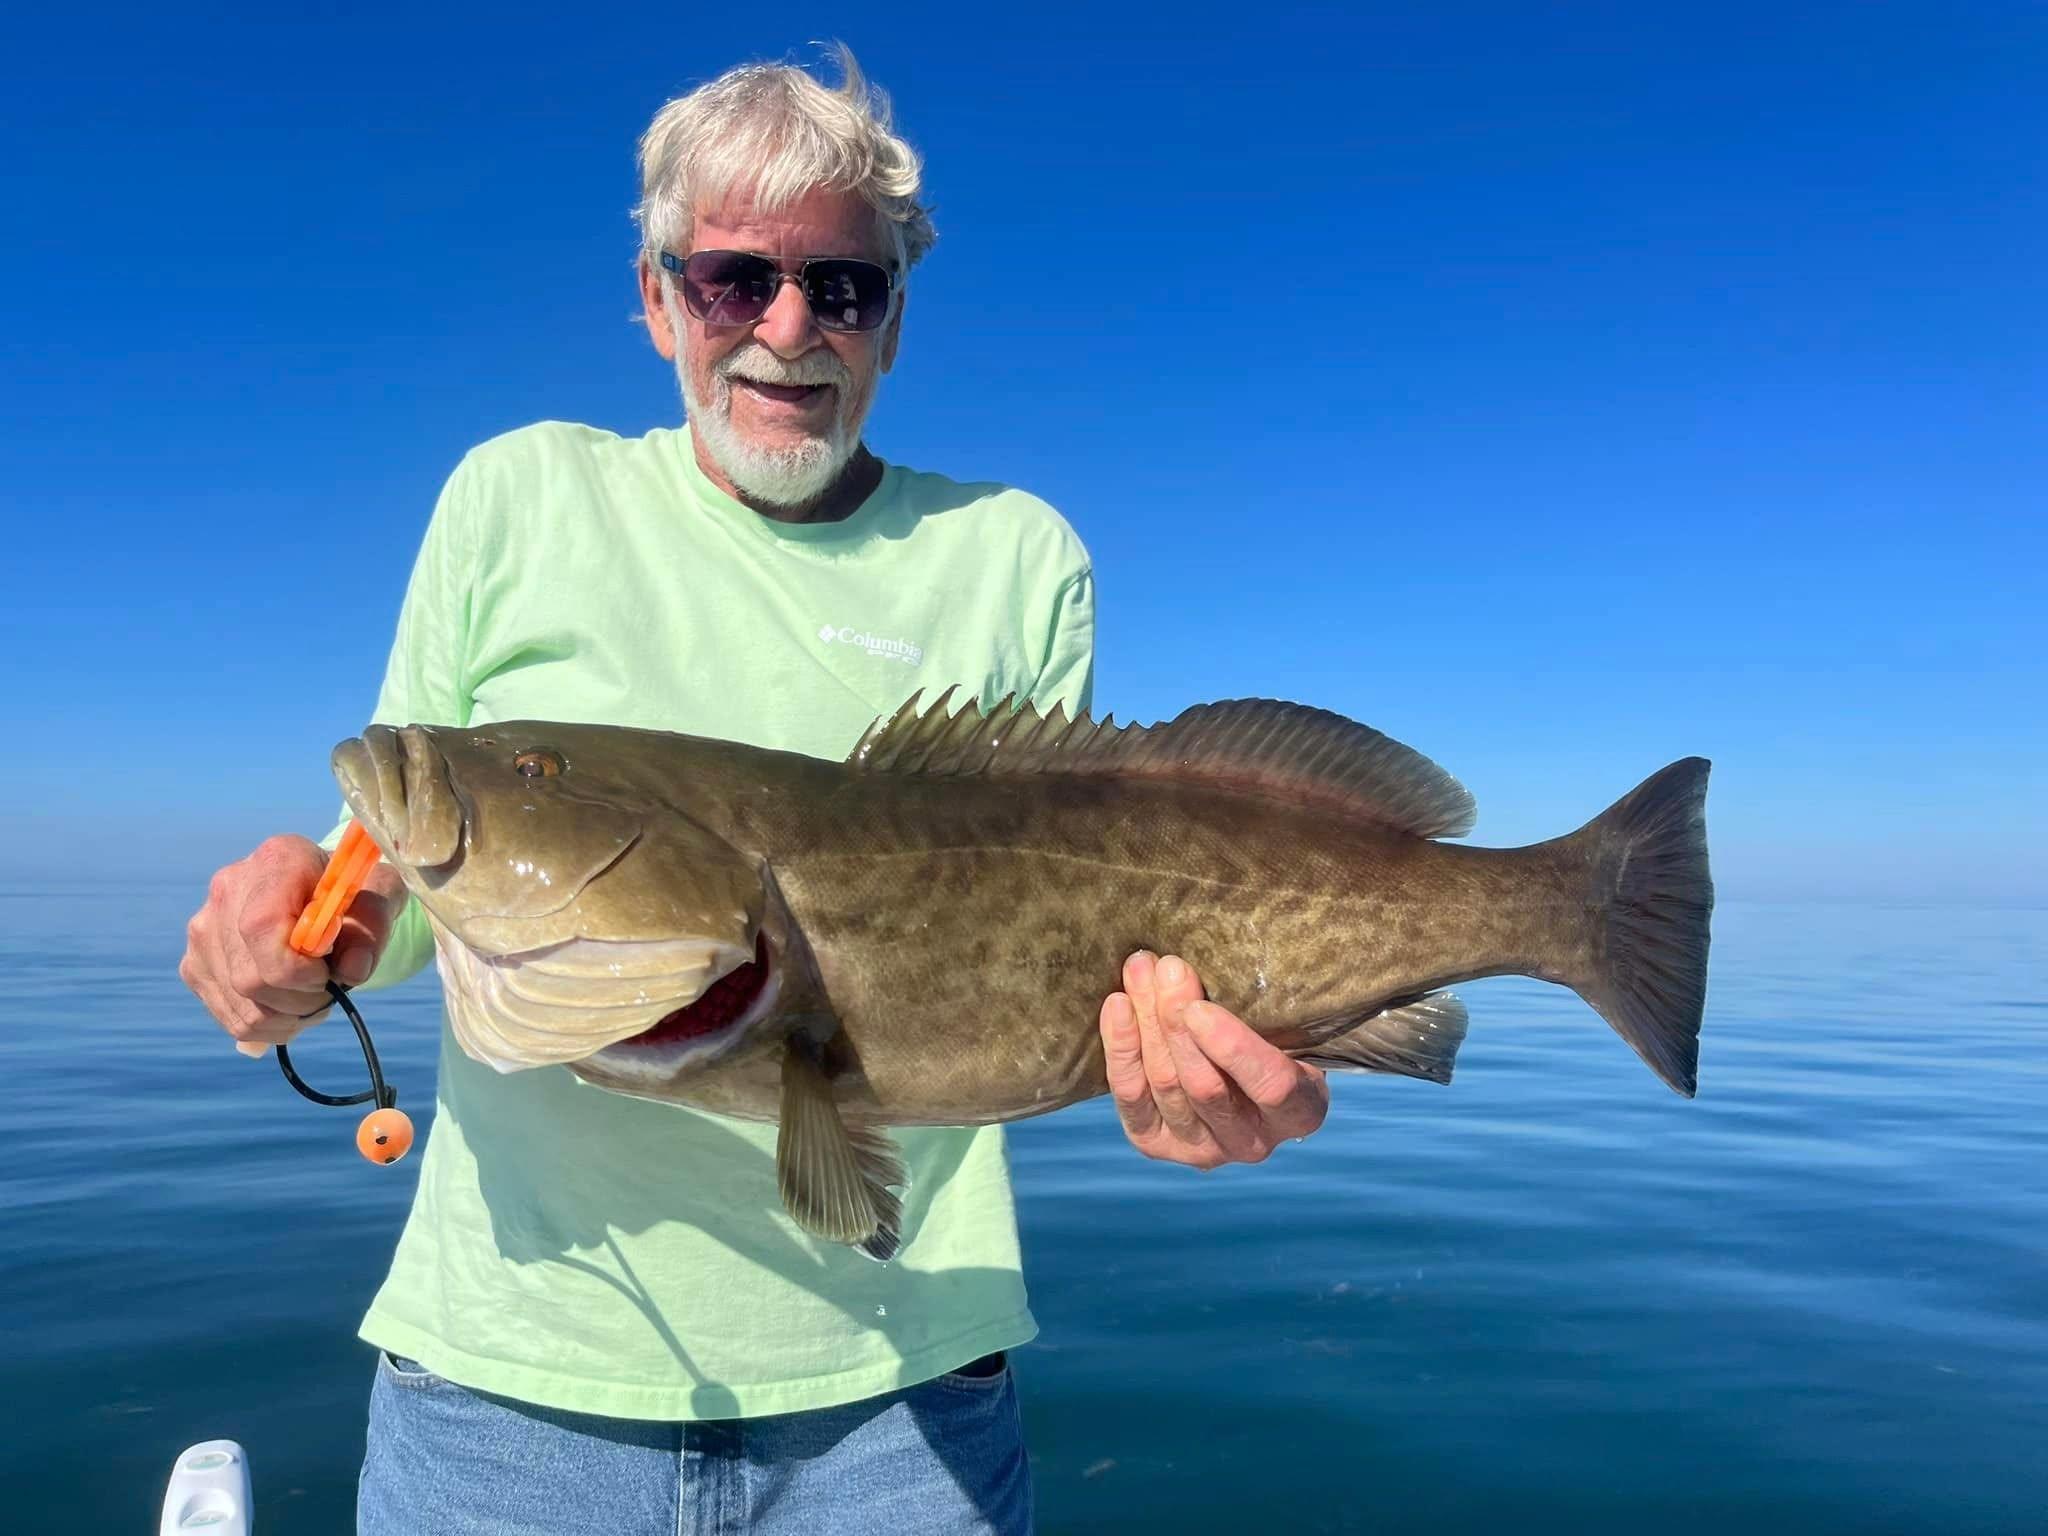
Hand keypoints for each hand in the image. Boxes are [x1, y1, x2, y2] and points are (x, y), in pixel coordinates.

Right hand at [179, 834, 406, 1055]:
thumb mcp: (382, 896)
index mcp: (278, 859)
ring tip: (316, 997)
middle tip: (331, 990)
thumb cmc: (354, 894)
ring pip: (242, 1003)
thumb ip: (374, 927)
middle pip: (251, 977)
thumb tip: (352, 970)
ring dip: (289, 1017)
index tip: (329, 973)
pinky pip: (232, 1017)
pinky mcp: (195, 964)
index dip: (296, 968)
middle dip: (302, 1000)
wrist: (321, 893)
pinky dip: (270, 1026)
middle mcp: (229, 889)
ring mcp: (204, 929)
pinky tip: (292, 1006)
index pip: (262, 927)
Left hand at [1100, 951, 1329, 1168]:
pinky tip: (1118, 1006)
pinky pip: (1132, 1097)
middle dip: (1178, 1021)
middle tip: (1166, 968)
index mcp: (1300, 1112)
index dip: (1234, 1050)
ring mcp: (1202, 1149)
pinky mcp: (1156, 1143)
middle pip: (1206, 1084)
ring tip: (1141, 970)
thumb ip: (1263, 1005)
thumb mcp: (1284, 1022)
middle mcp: (1252, 1142)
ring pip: (1165, 1085)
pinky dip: (1122, 1049)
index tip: (1201, 1008)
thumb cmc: (1271, 1032)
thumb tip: (1210, 962)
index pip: (1271, 1087)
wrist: (1237, 1073)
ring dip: (1147, 1022)